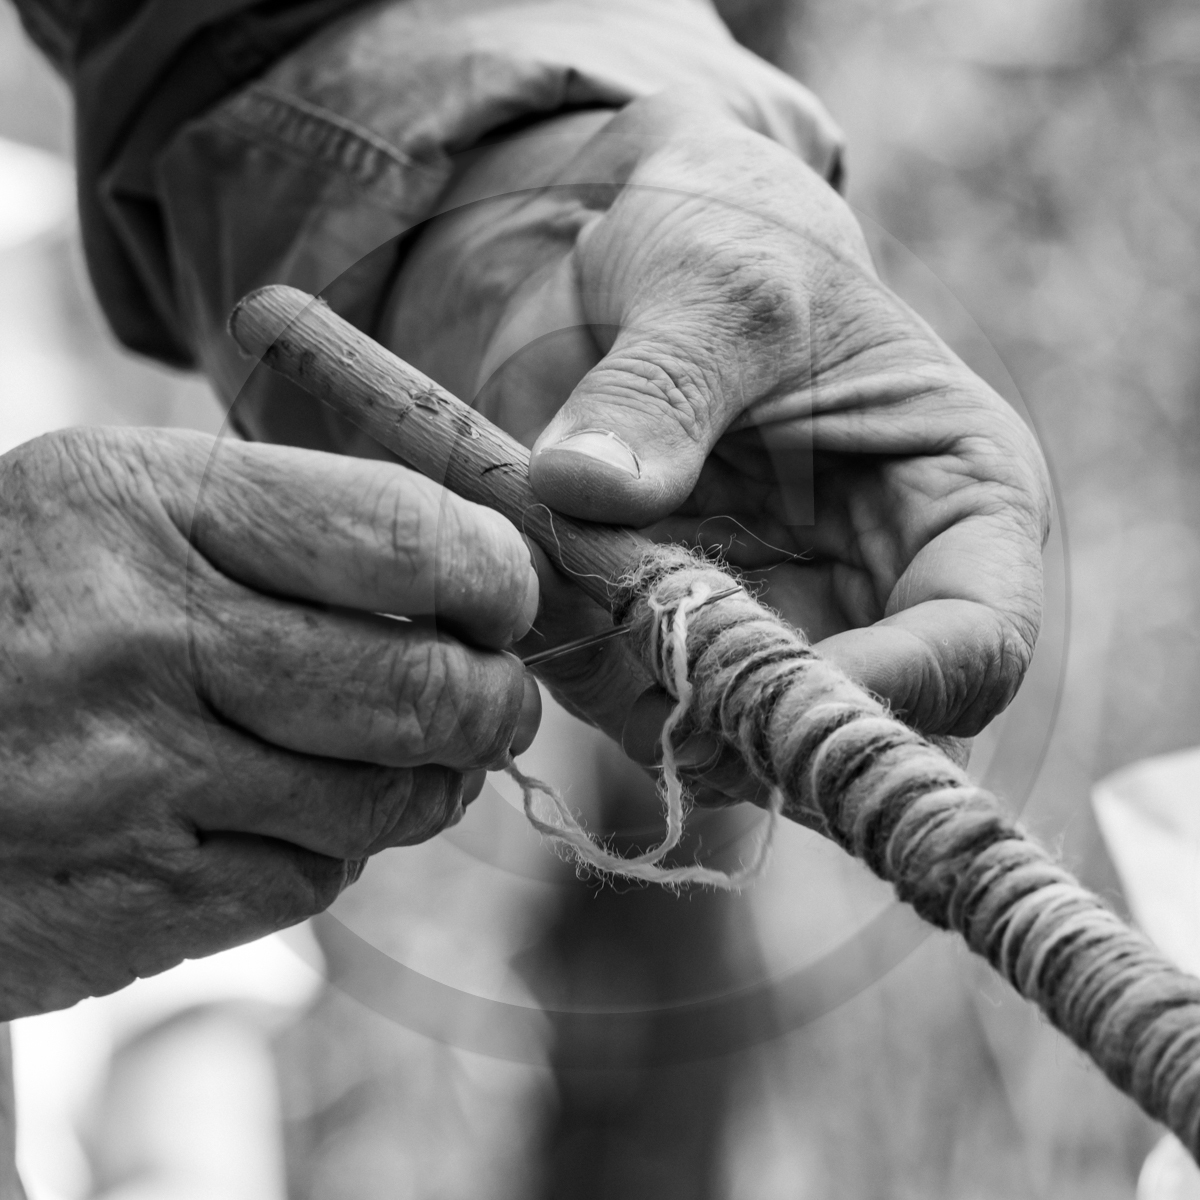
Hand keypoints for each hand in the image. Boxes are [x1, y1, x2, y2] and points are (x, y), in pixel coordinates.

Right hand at [0, 427, 539, 1016]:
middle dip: (494, 699)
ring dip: (435, 779)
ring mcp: (128, 779)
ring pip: (384, 797)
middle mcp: (137, 636)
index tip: (507, 598)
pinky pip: (314, 878)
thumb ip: (289, 527)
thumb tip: (476, 576)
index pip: (405, 533)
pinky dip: (342, 847)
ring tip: (429, 756)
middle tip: (498, 697)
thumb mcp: (123, 509)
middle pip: (417, 683)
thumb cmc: (22, 604)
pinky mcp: (128, 899)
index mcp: (142, 501)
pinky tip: (309, 814)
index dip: (495, 574)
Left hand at [382, 95, 1048, 788]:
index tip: (763, 673)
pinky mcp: (685, 645)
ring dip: (637, 685)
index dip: (889, 690)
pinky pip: (640, 711)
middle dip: (733, 704)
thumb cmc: (726, 240)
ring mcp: (777, 629)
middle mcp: (877, 591)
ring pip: (731, 745)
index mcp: (955, 501)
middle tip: (630, 620)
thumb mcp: (713, 283)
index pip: (978, 648)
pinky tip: (545, 580)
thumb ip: (662, 386)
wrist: (634, 266)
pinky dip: (583, 670)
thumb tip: (582, 487)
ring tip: (568, 565)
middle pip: (846, 729)